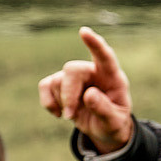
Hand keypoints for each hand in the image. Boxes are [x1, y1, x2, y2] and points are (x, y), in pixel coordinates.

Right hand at [38, 27, 136, 153]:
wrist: (103, 128)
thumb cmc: (113, 122)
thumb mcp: (114, 121)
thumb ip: (104, 109)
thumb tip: (89, 94)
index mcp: (113, 77)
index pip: (105, 56)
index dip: (95, 44)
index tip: (84, 31)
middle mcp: (93, 72)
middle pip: (72, 69)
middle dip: (68, 93)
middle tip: (70, 115)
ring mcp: (76, 77)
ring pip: (58, 80)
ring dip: (61, 101)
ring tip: (72, 116)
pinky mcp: (61, 84)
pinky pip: (45, 85)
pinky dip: (47, 101)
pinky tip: (58, 113)